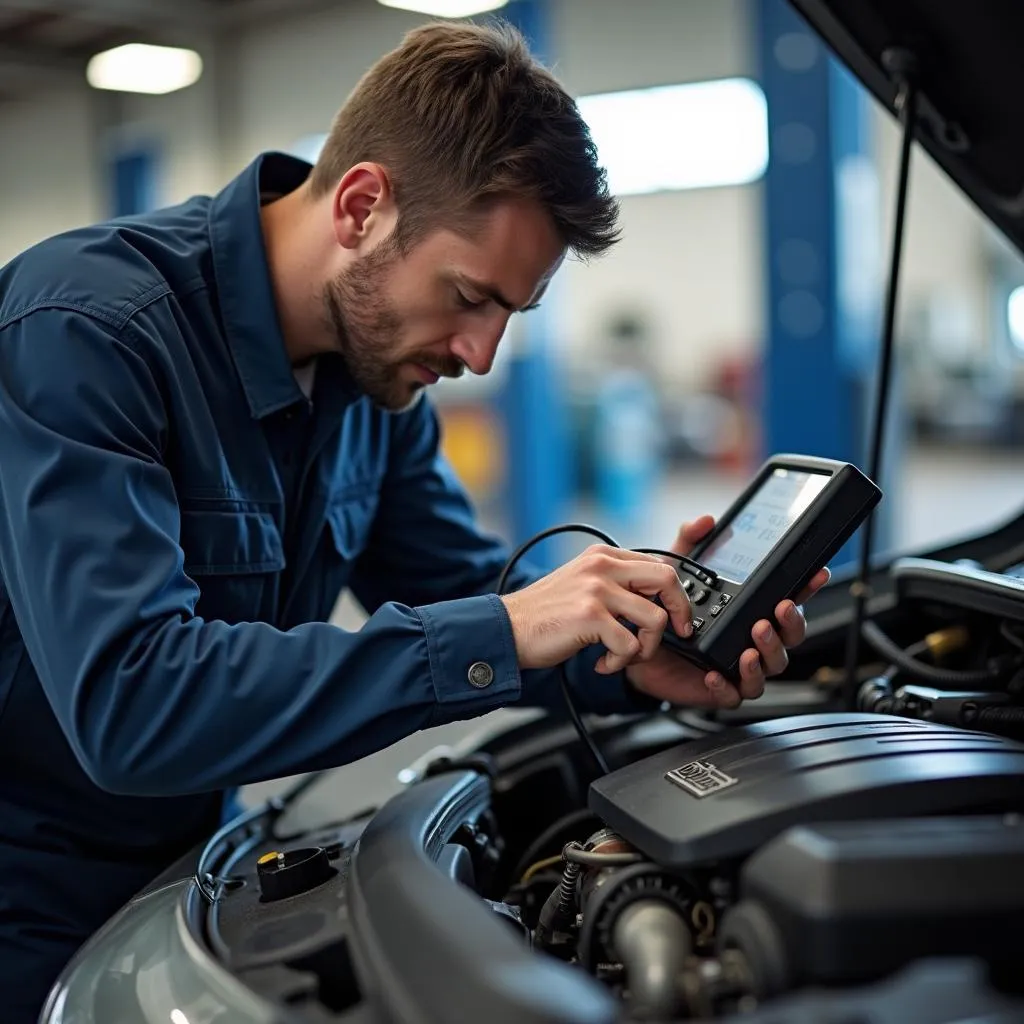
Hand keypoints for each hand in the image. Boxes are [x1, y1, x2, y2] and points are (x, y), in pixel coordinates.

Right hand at [500, 545, 691, 674]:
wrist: (507, 629)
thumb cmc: (544, 613)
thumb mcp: (582, 584)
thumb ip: (614, 583)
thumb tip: (654, 599)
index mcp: (603, 556)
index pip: (659, 564)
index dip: (677, 594)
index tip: (679, 617)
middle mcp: (602, 566)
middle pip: (667, 580)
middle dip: (679, 613)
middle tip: (678, 634)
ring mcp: (597, 589)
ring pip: (655, 619)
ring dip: (645, 648)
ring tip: (623, 656)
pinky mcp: (590, 615)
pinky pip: (630, 645)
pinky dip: (620, 663)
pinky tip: (602, 663)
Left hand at [625, 515, 830, 708]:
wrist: (637, 644)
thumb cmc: (665, 610)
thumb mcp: (675, 572)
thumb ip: (689, 544)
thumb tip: (705, 521)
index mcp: (750, 610)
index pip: (789, 598)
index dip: (807, 587)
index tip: (817, 574)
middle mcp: (751, 639)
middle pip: (790, 637)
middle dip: (790, 624)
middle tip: (778, 610)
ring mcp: (738, 665)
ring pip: (771, 668)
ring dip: (767, 654)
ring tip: (751, 643)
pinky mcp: (719, 688)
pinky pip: (734, 694)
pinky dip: (728, 685)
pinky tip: (715, 673)